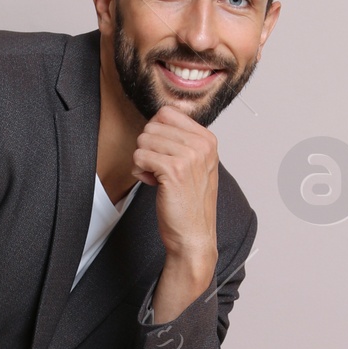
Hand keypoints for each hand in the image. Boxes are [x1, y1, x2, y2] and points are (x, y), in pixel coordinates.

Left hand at [133, 106, 218, 317]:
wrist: (193, 236)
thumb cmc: (189, 203)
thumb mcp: (194, 164)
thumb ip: (180, 139)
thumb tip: (158, 116)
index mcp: (207, 139)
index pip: (167, 113)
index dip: (156, 132)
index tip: (164, 153)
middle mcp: (201, 145)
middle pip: (152, 126)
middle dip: (148, 148)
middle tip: (159, 169)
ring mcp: (189, 156)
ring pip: (144, 140)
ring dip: (143, 160)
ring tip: (157, 177)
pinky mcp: (173, 170)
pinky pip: (140, 157)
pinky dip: (140, 171)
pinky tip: (153, 184)